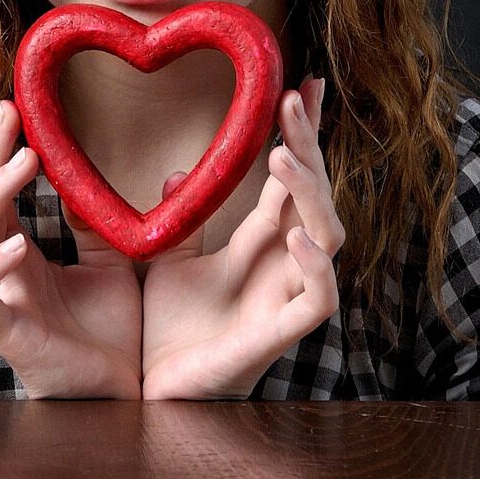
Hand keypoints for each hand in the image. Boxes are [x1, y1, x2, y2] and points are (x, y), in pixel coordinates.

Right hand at [0, 94, 141, 398]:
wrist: (125, 398)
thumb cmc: (112, 335)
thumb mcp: (117, 262)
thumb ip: (112, 221)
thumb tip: (154, 168)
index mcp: (21, 250)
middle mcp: (2, 270)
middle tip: (6, 110)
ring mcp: (1, 301)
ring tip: (25, 159)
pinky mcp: (9, 335)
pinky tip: (15, 240)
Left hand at [139, 78, 343, 399]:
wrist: (153, 394)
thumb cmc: (171, 332)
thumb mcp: (167, 259)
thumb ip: (178, 217)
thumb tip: (177, 172)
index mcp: (258, 243)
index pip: (288, 178)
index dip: (298, 133)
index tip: (302, 84)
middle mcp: (281, 265)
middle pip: (312, 196)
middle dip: (308, 147)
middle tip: (293, 100)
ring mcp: (285, 299)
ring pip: (326, 238)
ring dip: (310, 195)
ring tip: (284, 157)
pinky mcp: (278, 338)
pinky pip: (317, 303)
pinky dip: (315, 270)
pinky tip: (300, 238)